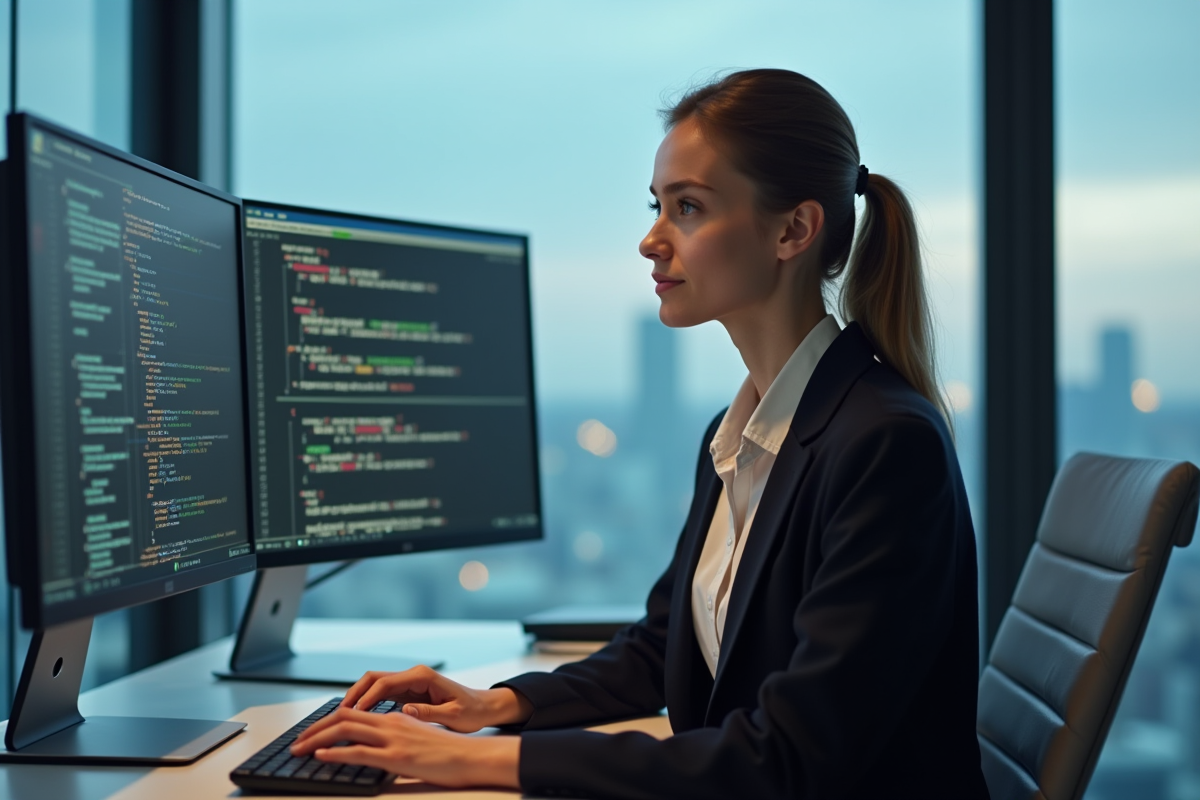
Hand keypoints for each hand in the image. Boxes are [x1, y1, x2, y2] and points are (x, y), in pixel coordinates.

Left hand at [290, 706, 519, 788]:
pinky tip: (322, 755)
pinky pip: (360, 751)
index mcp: (396, 718)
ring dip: (317, 739)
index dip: (329, 720)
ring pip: (346, 730)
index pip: (354, 712)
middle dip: (315, 728)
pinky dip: (336, 752)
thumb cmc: (449, 752)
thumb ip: (398, 736)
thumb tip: (379, 745)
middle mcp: (391, 722)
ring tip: (300, 748)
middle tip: (297, 741)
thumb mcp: (419, 738)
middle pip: (344, 717)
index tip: (312, 732)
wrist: (472, 756)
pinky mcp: (397, 756)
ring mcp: (393, 738)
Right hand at [340, 665, 532, 732]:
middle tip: (338, 713)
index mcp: (422, 676)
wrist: (483, 707)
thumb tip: (405, 712)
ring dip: (357, 698)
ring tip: (341, 717)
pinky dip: (367, 703)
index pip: (385, 683)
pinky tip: (357, 718)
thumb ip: (429, 713)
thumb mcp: (453, 715)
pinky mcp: (408, 693)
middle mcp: (413, 675)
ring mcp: (409, 683)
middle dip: (354, 693)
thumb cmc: (472, 711)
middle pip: (374, 679)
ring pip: (374, 685)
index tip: (353, 713)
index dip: (367, 698)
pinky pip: (381, 695)